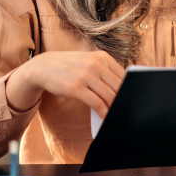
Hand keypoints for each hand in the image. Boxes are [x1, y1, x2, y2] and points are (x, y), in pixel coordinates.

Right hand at [5, 51, 125, 117]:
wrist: (43, 66)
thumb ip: (105, 71)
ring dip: (115, 108)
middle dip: (124, 101)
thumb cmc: (69, 66)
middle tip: (127, 111)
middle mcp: (96, 64)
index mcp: (103, 57)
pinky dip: (104, 113)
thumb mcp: (89, 61)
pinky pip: (97, 103)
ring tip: (117, 116)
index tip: (132, 100)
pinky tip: (106, 118)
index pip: (124, 76)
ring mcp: (86, 76)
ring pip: (110, 96)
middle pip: (119, 87)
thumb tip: (123, 87)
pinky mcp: (77, 88)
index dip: (130, 90)